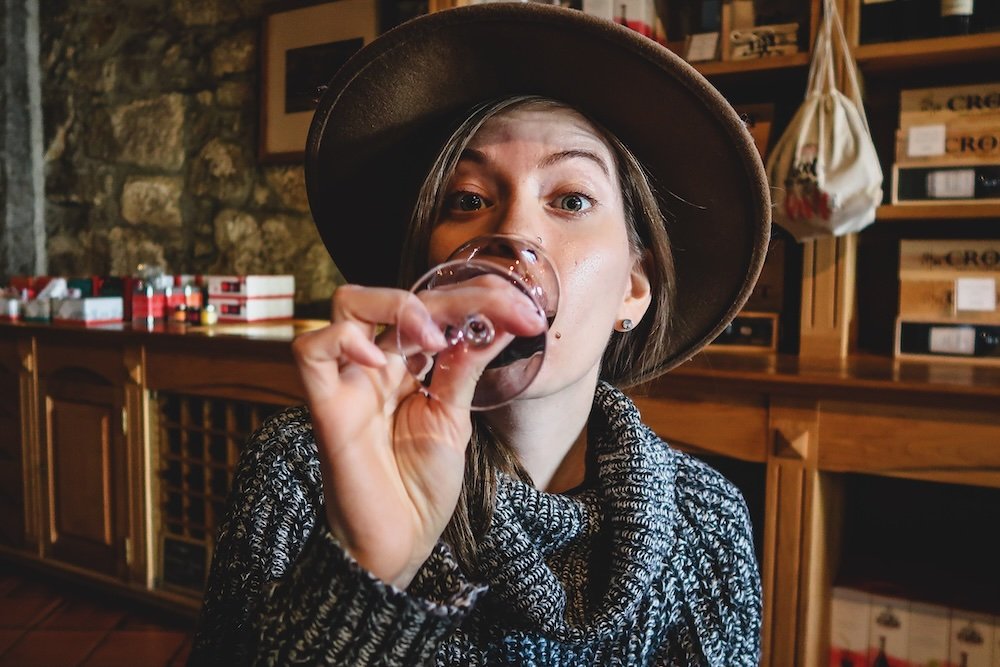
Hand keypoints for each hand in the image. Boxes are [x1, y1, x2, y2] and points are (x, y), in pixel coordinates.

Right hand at [291, 279, 544, 587]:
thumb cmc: (421, 485)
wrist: (400, 541)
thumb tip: (501, 319)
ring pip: (348, 305)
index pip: (435, 308)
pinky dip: (342, 340)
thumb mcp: (455, 417)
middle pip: (395, 295)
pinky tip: (380, 356)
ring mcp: (348, 381)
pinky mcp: (326, 406)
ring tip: (437, 339)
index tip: (526, 312)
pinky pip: (310, 351)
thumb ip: (467, 367)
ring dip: (398, 306)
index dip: (480, 300)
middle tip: (501, 313)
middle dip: (452, 296)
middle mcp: (374, 364)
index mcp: (405, 364)